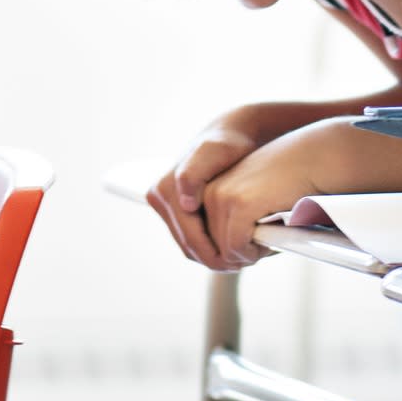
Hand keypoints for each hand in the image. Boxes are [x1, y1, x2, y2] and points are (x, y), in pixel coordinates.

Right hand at [147, 113, 263, 268]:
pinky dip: (208, 247)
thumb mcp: (215, 152)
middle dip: (214, 259)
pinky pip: (190, 239)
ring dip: (211, 257)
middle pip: (187, 245)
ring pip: (188, 246)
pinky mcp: (174, 209)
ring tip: (239, 260)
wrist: (228, 135)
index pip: (190, 236)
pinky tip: (230, 247)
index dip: (214, 254)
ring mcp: (165, 204)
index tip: (239, 262)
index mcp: (165, 189)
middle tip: (242, 265)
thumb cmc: (227, 143)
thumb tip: (185, 203)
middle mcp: (159, 197)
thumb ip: (196, 173)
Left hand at [197, 134, 337, 268]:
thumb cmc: (286, 184)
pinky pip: (236, 247)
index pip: (202, 239)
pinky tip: (267, 244)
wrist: (310, 160)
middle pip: (211, 248)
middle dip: (238, 256)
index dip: (225, 255)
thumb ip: (233, 223)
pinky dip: (252, 254)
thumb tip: (226, 260)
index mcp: (208, 191)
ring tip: (268, 241)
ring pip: (224, 251)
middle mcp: (209, 193)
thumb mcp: (251, 201)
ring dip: (248, 256)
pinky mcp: (240, 204)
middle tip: (262, 248)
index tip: (247, 253)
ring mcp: (223, 197)